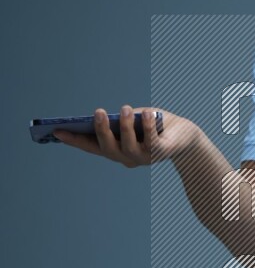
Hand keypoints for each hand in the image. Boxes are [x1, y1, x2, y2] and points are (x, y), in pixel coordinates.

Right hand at [54, 106, 196, 167]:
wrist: (186, 136)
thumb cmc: (155, 125)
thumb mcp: (134, 119)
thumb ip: (122, 120)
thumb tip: (111, 117)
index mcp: (116, 150)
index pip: (91, 146)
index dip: (74, 140)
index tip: (56, 131)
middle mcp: (127, 158)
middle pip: (108, 148)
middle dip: (102, 130)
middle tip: (98, 112)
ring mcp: (144, 158)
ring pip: (130, 146)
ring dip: (126, 127)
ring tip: (124, 109)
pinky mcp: (162, 153)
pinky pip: (153, 141)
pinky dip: (150, 126)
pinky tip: (148, 113)